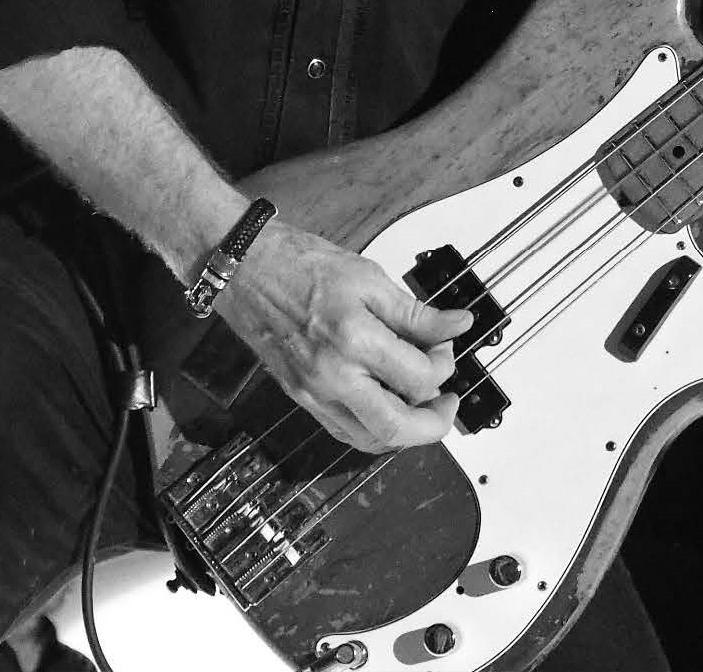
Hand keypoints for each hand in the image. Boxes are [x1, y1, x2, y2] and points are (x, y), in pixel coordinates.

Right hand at [215, 218, 472, 452]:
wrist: (245, 268)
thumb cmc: (300, 264)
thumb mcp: (368, 276)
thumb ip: (416, 312)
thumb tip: (457, 326)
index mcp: (353, 338)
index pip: (417, 376)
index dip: (443, 363)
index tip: (447, 344)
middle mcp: (331, 375)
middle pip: (396, 427)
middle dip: (434, 423)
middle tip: (448, 402)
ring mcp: (313, 392)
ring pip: (370, 440)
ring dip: (405, 432)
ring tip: (422, 406)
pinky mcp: (300, 398)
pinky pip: (344, 432)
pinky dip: (373, 431)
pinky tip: (388, 408)